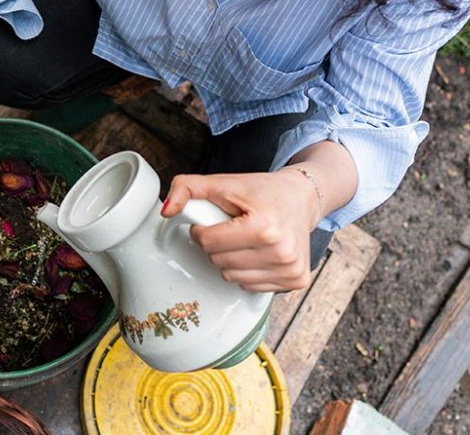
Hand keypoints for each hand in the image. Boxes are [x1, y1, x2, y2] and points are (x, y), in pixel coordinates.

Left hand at [161, 170, 321, 291]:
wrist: (303, 199)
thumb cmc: (263, 192)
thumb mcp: (225, 182)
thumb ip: (189, 188)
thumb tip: (166, 210)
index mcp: (264, 226)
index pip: (209, 242)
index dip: (203, 230)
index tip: (213, 222)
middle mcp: (281, 251)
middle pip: (219, 262)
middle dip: (217, 245)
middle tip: (232, 228)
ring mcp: (290, 269)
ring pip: (232, 277)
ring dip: (231, 260)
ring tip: (245, 239)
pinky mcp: (296, 281)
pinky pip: (250, 286)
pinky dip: (248, 271)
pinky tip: (259, 253)